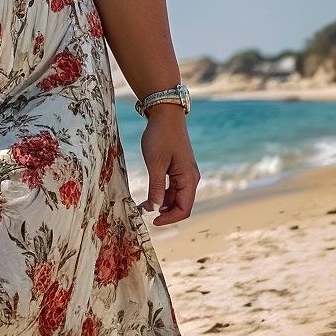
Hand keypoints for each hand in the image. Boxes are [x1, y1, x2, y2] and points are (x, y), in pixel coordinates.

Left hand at [139, 104, 200, 225]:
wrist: (165, 114)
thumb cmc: (160, 137)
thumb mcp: (155, 164)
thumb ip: (156, 188)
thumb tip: (153, 209)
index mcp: (189, 178)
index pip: (184, 209)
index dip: (169, 219)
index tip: (153, 221)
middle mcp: (191, 177)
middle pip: (182, 205)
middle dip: (165, 213)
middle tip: (145, 215)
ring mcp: (186, 172)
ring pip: (177, 197)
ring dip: (163, 204)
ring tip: (145, 206)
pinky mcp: (179, 167)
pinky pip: (174, 187)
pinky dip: (163, 194)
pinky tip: (150, 195)